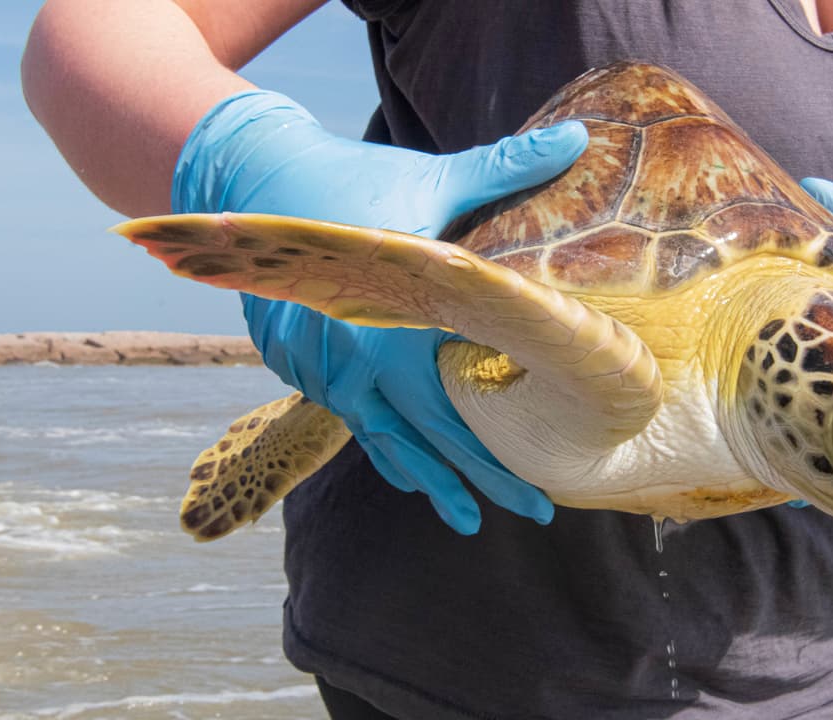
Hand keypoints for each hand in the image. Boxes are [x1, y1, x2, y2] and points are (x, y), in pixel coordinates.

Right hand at [172, 90, 588, 532]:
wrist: (251, 176)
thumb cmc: (358, 179)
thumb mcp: (437, 178)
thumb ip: (508, 168)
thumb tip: (581, 138)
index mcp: (393, 332)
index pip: (455, 420)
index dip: (497, 466)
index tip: (539, 500)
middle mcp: (351, 364)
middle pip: (420, 446)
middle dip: (471, 488)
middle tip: (527, 516)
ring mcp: (315, 370)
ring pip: (377, 438)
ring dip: (422, 475)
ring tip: (461, 512)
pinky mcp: (292, 365)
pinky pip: (345, 414)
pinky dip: (380, 438)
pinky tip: (406, 459)